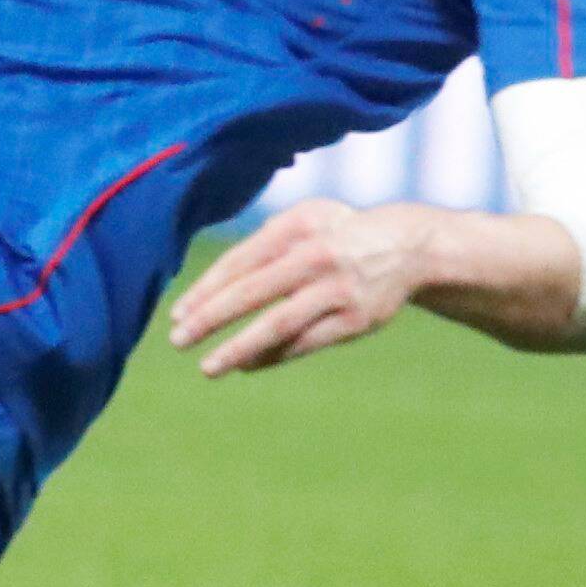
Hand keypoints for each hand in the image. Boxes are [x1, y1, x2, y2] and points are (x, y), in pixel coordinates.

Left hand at [165, 200, 428, 376]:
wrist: (408, 247)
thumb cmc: (339, 233)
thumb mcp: (305, 219)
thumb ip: (264, 242)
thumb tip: (216, 282)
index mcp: (296, 229)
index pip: (239, 263)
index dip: (205, 290)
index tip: (177, 314)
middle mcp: (316, 258)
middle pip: (252, 292)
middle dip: (210, 319)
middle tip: (178, 340)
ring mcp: (337, 291)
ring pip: (279, 325)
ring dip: (239, 348)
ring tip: (208, 367)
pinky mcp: (355, 321)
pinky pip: (305, 343)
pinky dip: (272, 356)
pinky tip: (245, 365)